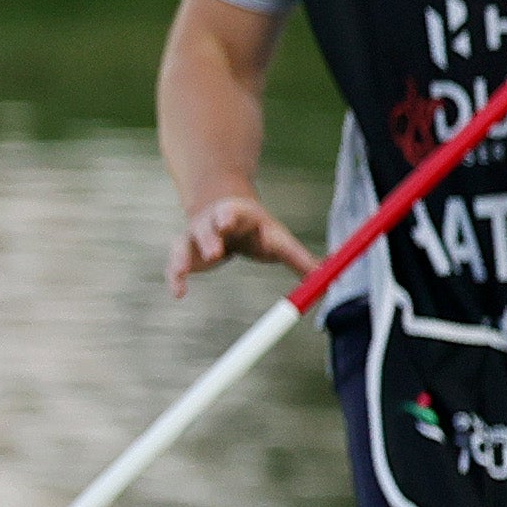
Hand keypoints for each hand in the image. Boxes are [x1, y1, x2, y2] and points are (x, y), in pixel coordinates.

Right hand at [167, 194, 319, 299]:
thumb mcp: (279, 240)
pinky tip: (179, 293)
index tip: (229, 222)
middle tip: (214, 251)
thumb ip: (300, 259)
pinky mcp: (183, 250)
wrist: (225, 216)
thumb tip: (330, 279)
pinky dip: (175, 276)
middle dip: (210, 236)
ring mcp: (196, 234)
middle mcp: (215, 222)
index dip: (231, 217)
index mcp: (241, 215)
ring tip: (183, 273)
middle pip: (209, 226)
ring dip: (187, 257)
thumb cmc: (258, 232)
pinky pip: (176, 262)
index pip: (236, 213)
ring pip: (188, 243)